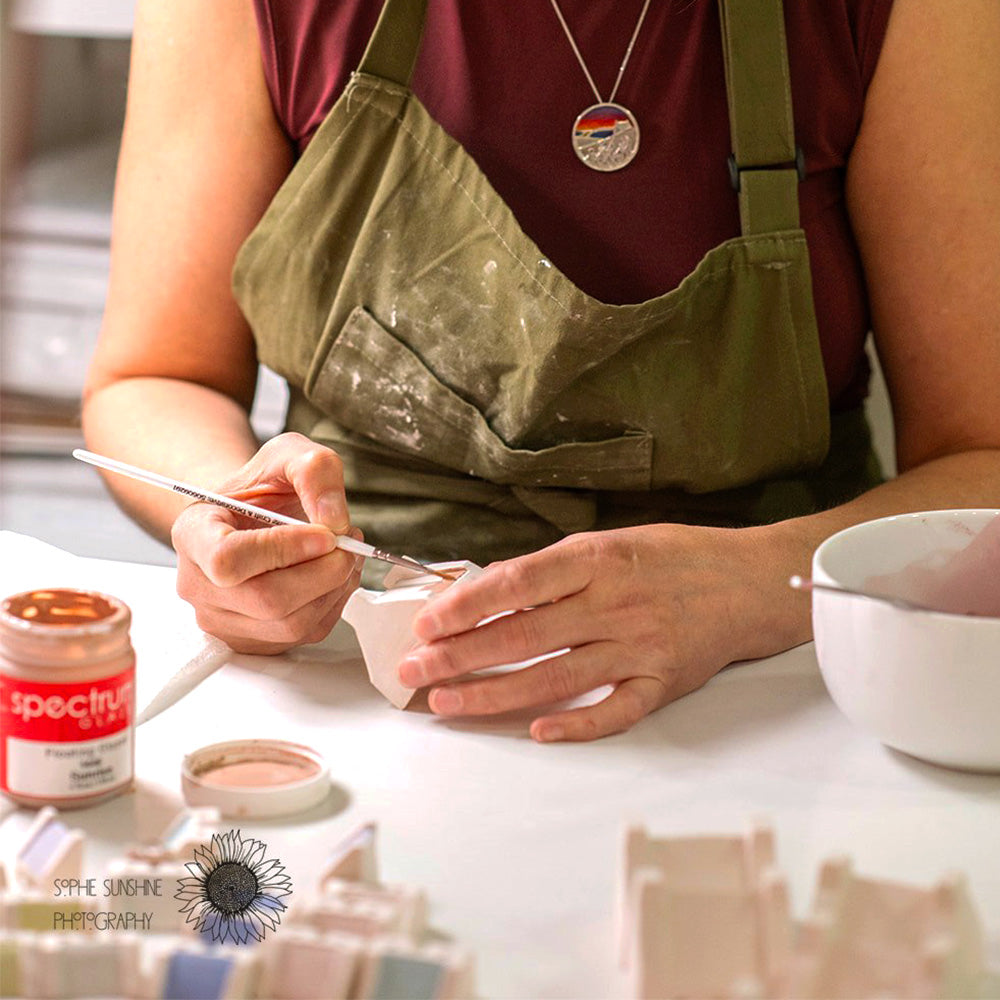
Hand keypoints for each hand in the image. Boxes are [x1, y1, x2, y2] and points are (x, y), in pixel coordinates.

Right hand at [172, 433, 361, 653]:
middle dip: (325, 571)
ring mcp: (222, 619)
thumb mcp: (290, 454)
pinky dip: (334, 603)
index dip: (284, 550)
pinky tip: (333, 574)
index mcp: (193, 533)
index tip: (324, 533)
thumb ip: (315, 472)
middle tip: (348, 542)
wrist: (255, 514)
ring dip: (336, 587)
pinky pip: (306, 633)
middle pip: (267, 600)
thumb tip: (333, 521)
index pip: (227, 560)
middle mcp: (198, 583)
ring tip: (344, 553)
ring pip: (292, 623)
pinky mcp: (255, 639)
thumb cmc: (264, 488)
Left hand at [398, 524, 805, 741]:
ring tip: (446, 701)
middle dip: (460, 654)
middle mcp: (616, 603)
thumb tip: (484, 591)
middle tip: (415, 670)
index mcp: (599, 558)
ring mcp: (641, 646)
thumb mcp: (611, 542)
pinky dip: (576, 725)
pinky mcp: (663, 682)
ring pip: (555, 677)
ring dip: (494, 693)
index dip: (467, 604)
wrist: (749, 582)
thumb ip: (553, 569)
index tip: (427, 622)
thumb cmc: (672, 556)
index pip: (519, 582)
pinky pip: (615, 711)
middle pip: (524, 634)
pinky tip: (535, 732)